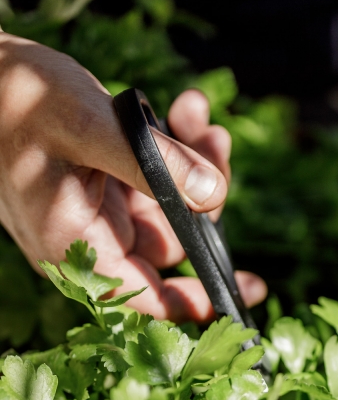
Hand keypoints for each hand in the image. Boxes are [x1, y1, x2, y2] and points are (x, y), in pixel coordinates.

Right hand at [0, 34, 264, 320]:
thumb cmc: (17, 99)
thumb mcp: (88, 127)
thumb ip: (154, 164)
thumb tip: (214, 196)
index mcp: (76, 248)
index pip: (148, 298)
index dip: (201, 301)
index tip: (251, 289)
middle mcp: (93, 240)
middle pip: (174, 244)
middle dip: (206, 194)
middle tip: (218, 143)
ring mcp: (104, 212)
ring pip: (175, 206)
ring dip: (196, 159)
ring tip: (195, 111)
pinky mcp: (112, 184)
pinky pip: (162, 179)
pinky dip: (178, 146)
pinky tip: (183, 107)